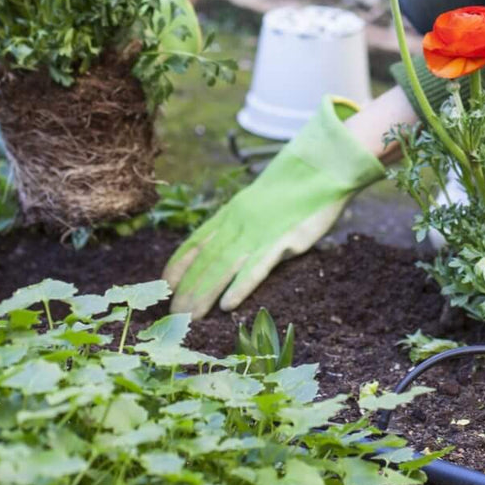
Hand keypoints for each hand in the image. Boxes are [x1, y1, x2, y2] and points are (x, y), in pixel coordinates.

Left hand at [163, 96, 385, 315]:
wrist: (321, 166)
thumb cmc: (291, 190)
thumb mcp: (256, 204)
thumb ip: (238, 224)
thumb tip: (220, 251)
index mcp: (230, 213)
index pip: (195, 242)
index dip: (178, 266)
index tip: (163, 287)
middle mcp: (239, 222)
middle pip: (205, 260)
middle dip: (186, 289)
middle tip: (172, 316)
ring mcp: (261, 231)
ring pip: (224, 267)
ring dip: (204, 293)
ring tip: (189, 317)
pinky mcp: (285, 239)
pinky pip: (258, 267)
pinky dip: (241, 286)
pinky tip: (228, 305)